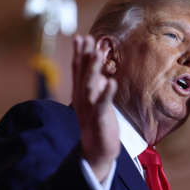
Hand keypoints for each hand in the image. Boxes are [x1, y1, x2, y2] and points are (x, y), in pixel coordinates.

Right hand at [72, 35, 118, 181]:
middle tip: (87, 38)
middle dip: (85, 56)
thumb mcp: (95, 102)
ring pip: (90, 86)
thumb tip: (101, 72)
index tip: (81, 37)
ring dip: (93, 69)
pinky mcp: (99, 120)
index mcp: (81, 94)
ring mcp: (89, 109)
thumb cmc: (97, 124)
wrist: (96, 152)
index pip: (78, 71)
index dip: (79, 54)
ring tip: (97, 53)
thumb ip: (96, 87)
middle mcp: (82, 99)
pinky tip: (111, 82)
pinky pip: (103, 105)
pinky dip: (106, 93)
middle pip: (82, 74)